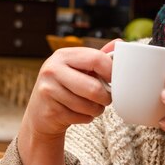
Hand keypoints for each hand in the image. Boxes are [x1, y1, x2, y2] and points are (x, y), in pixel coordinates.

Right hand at [17, 41, 117, 164]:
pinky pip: (82, 117)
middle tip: (103, 99)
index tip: (116, 81)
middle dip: (106, 97)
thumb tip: (124, 44)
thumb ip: (102, 58)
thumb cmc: (69, 92)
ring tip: (86, 108)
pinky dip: (85, 119)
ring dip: (96, 110)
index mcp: (66, 55)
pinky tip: (74, 117)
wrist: (40, 119)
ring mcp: (47, 90)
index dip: (113, 73)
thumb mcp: (82, 71)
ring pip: (92, 104)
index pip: (99, 59)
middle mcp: (53, 68)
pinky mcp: (47, 111)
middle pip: (98, 86)